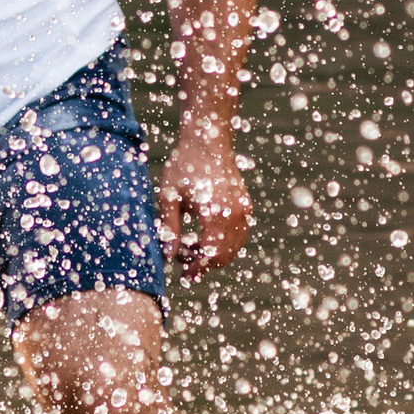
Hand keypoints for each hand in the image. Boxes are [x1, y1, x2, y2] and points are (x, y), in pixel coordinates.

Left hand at [160, 123, 250, 276]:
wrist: (207, 139)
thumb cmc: (184, 165)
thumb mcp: (169, 196)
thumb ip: (169, 228)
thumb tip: (168, 256)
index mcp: (215, 213)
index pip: (212, 255)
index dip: (199, 268)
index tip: (185, 273)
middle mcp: (235, 214)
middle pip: (226, 256)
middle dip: (206, 264)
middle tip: (185, 262)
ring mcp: (243, 209)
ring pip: (235, 247)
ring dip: (216, 254)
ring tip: (192, 247)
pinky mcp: (245, 205)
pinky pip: (240, 234)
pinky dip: (225, 242)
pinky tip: (205, 236)